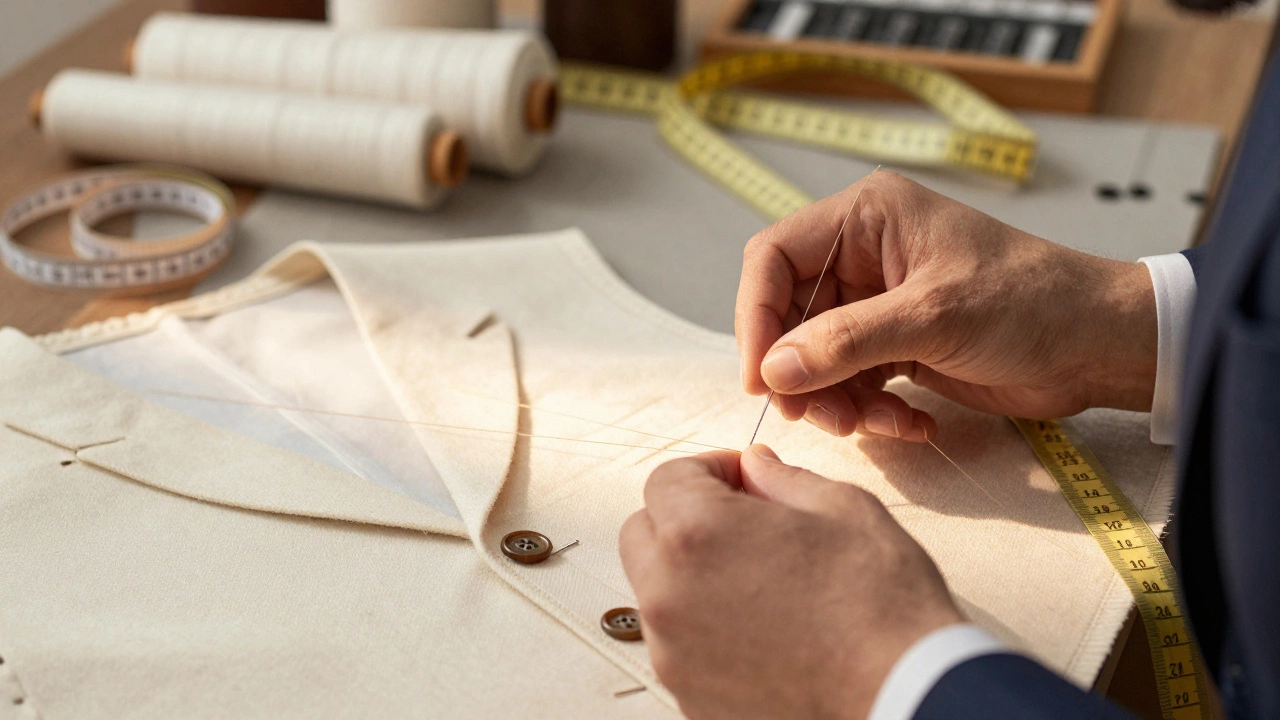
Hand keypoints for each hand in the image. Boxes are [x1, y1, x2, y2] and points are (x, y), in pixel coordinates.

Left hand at [620, 446, 961, 719]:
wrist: (903, 696)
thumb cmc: (881, 607)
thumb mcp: (842, 509)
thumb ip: (781, 479)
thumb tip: (755, 466)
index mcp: (697, 532)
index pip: (666, 478)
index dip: (709, 469)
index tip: (743, 479)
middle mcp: (668, 593)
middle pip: (644, 532)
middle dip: (685, 517)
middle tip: (744, 524)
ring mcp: (672, 652)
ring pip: (656, 590)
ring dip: (690, 573)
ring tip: (759, 581)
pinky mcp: (687, 695)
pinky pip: (677, 642)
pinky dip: (703, 626)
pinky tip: (761, 627)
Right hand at [736, 172, 1157, 439]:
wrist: (1098, 345)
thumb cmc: (1030, 303)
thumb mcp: (933, 318)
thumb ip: (846, 342)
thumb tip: (773, 371)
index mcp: (866, 218)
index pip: (775, 258)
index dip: (757, 316)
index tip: (761, 376)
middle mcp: (863, 255)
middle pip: (789, 316)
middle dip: (800, 371)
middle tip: (816, 417)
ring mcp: (878, 303)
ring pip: (816, 357)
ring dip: (836, 400)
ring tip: (875, 424)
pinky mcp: (896, 345)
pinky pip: (852, 381)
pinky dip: (870, 410)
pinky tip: (913, 423)